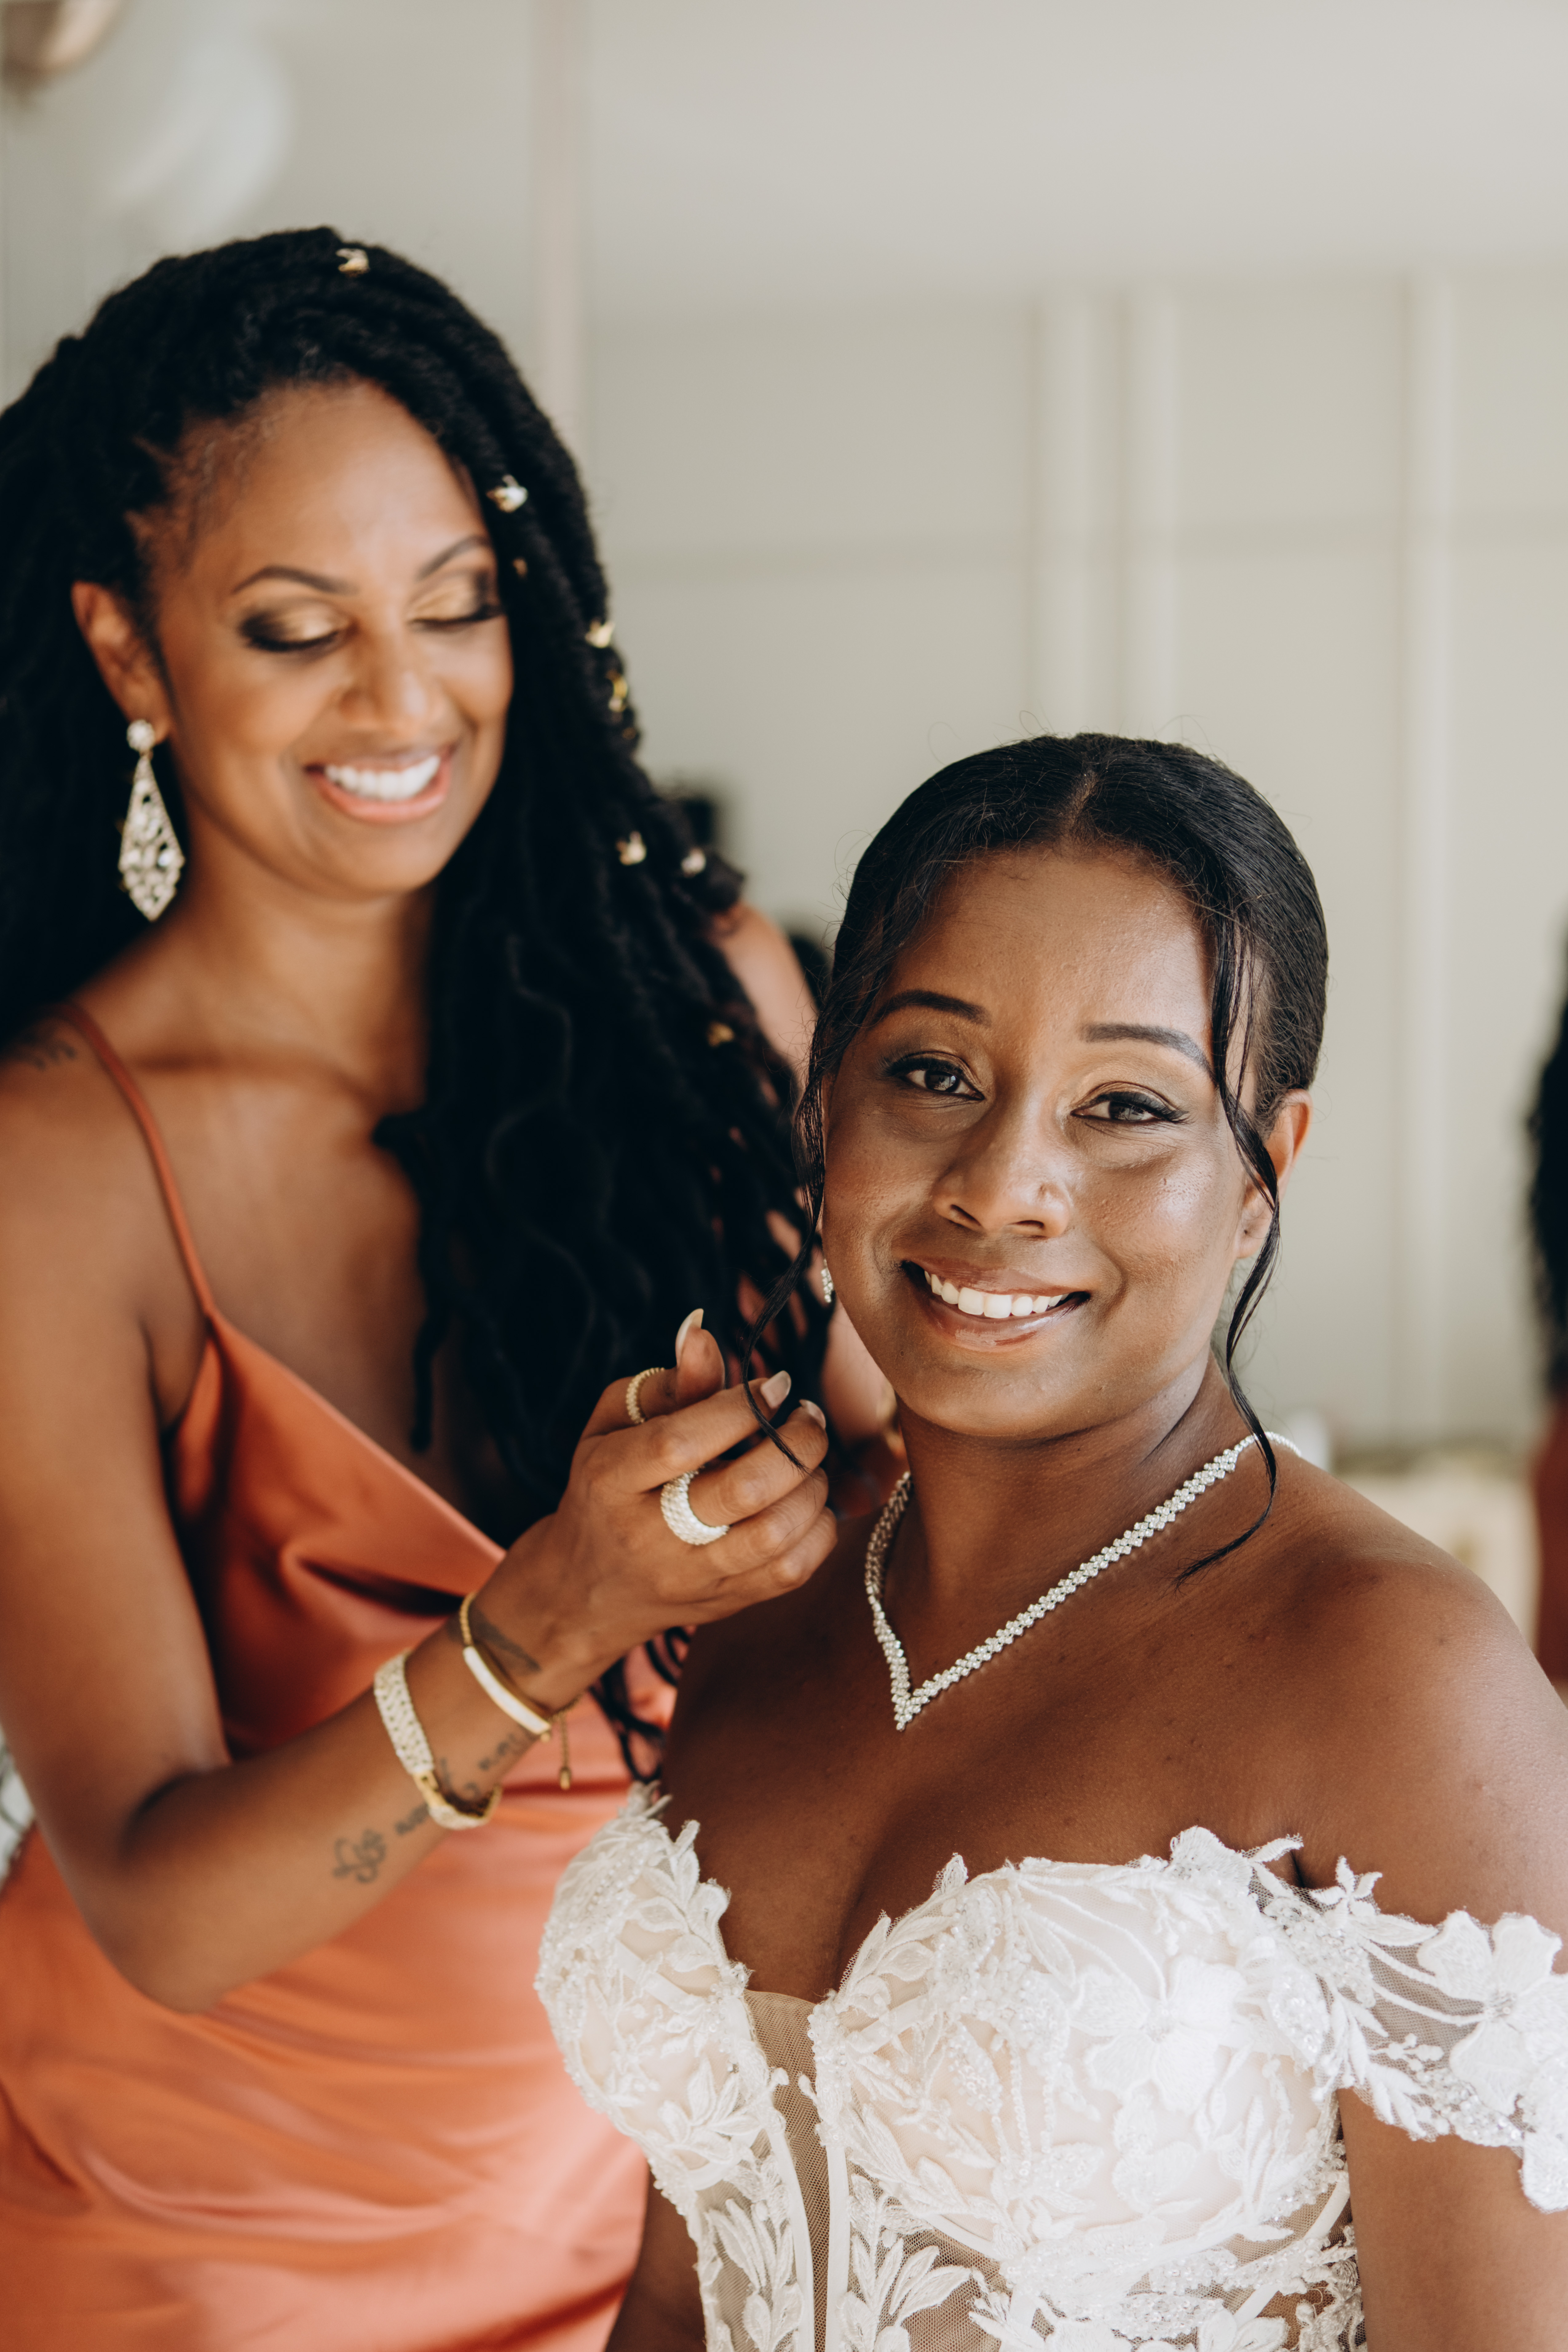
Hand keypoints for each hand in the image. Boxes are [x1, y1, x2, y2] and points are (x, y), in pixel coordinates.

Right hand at [478, 1313, 834, 1704]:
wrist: (587, 1591)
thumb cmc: (606, 1488)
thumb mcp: (613, 1426)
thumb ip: (667, 1383)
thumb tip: (703, 1331)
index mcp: (610, 1480)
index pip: (682, 1443)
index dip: (740, 1408)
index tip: (777, 1385)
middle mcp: (649, 1536)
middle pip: (742, 1492)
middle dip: (795, 1443)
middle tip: (808, 1416)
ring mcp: (691, 1577)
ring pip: (775, 1536)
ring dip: (812, 1486)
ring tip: (809, 1459)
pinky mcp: (726, 1603)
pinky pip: (792, 1571)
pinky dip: (818, 1529)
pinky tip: (807, 1501)